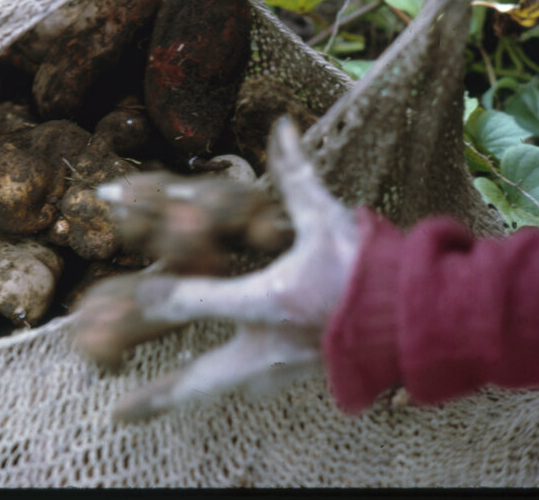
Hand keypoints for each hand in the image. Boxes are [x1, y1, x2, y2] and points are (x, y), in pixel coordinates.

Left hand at [72, 117, 360, 421]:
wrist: (422, 318)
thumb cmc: (371, 267)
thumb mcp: (328, 218)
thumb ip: (296, 174)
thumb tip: (281, 125)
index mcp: (275, 300)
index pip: (205, 302)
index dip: (166, 297)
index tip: (138, 297)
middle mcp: (273, 344)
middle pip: (202, 378)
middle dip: (158, 396)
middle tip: (116, 414)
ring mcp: (284, 368)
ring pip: (222, 389)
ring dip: (184, 396)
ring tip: (141, 410)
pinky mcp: (299, 378)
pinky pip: (251, 387)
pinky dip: (224, 386)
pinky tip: (207, 385)